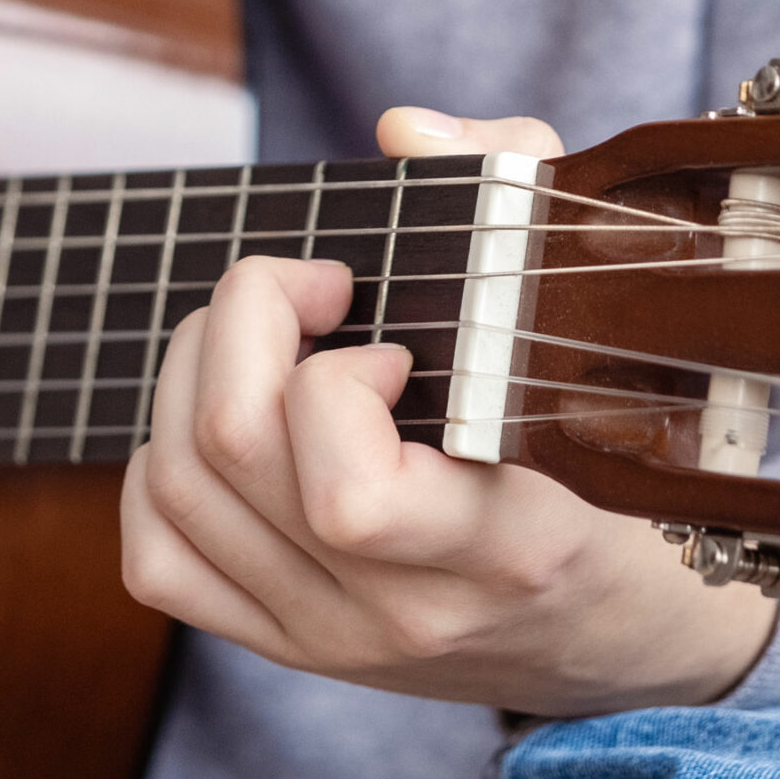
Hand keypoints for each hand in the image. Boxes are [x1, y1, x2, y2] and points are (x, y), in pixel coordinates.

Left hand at [122, 106, 774, 718]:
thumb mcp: (599, 315)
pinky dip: (159, 466)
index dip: (333, 384)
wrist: (620, 633)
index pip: (350, 499)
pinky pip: (157, 559)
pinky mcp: (284, 646)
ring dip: (199, 370)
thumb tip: (403, 132)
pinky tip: (235, 418)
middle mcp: (406, 609)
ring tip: (276, 339)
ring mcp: (334, 640)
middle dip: (245, 322)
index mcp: (507, 543)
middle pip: (233, 455)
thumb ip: (518, 191)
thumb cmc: (623, 446)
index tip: (386, 336)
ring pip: (178, 490)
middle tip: (315, 293)